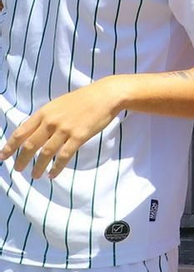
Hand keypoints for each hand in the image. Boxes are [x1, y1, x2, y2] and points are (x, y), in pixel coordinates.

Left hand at [0, 78, 128, 179]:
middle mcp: (51, 121)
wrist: (105, 96)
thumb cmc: (82, 99)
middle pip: (31, 145)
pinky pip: (64, 156)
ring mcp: (65, 129)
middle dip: (22, 160)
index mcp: (44, 113)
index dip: (10, 146)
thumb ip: (45, 118)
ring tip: (34, 176)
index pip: (21, 132)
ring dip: (38, 166)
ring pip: (46, 153)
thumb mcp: (58, 104)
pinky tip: (52, 174)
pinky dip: (56, 167)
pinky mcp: (79, 136)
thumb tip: (34, 133)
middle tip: (17, 169)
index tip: (2, 157)